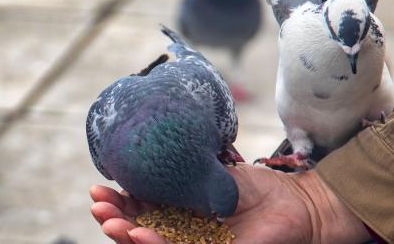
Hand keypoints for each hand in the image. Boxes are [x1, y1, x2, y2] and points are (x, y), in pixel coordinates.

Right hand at [90, 164, 370, 243]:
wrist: (295, 204)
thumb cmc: (256, 189)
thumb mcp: (211, 173)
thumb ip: (181, 172)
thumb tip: (146, 157)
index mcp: (178, 213)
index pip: (139, 211)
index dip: (117, 204)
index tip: (98, 190)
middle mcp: (182, 234)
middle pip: (138, 232)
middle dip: (114, 221)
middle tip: (98, 207)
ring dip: (127, 235)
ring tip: (111, 222)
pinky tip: (141, 233)